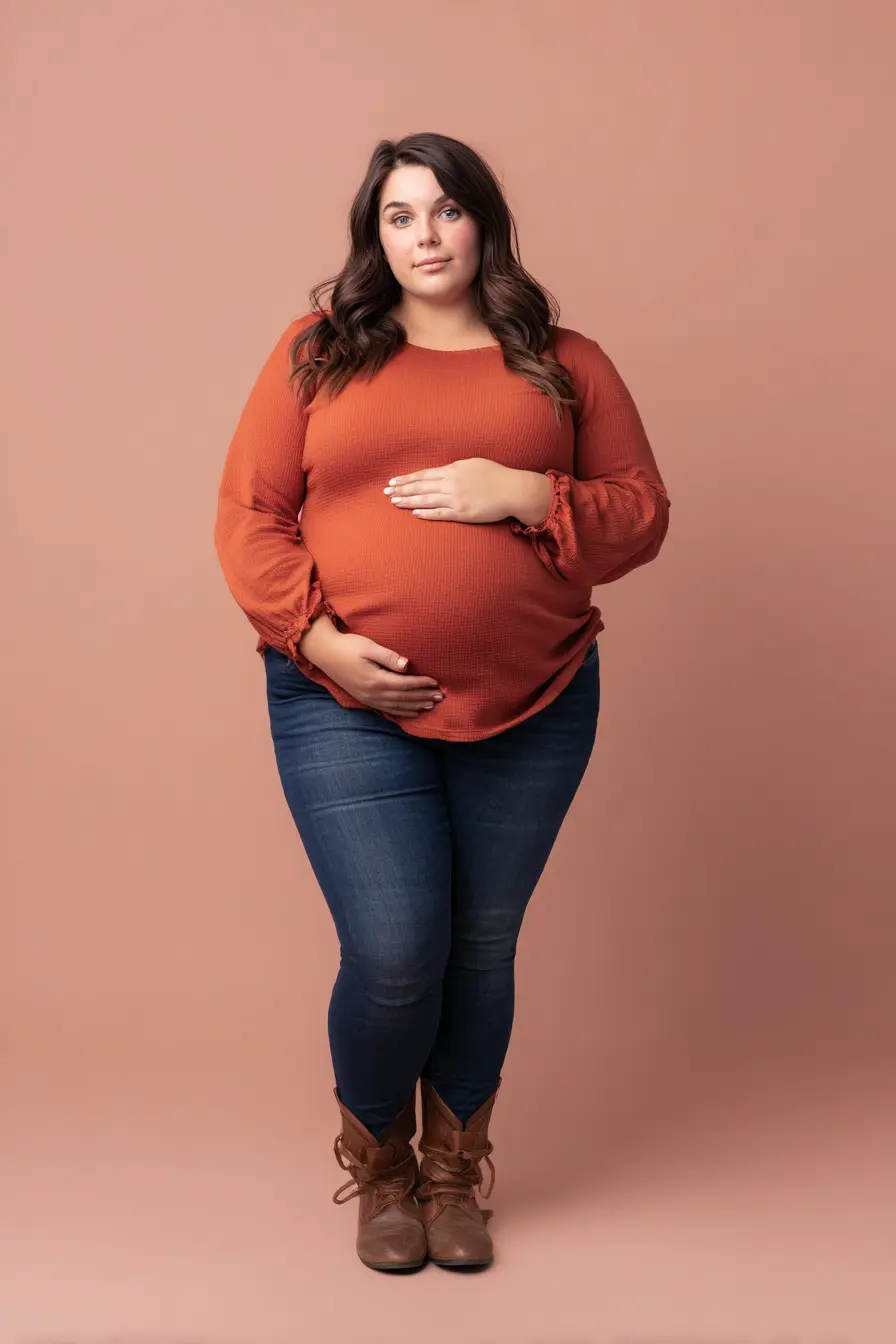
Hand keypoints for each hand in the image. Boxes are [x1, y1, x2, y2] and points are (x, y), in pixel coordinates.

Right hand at [303, 625, 445, 719]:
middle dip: (423, 697)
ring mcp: (368, 698)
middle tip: (440, 696)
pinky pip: (387, 710)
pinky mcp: (365, 699)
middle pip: (404, 698)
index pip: (405, 684)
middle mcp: (373, 693)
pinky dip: (402, 712)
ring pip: (397, 706)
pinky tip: (413, 712)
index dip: (421, 683)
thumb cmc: (348, 646)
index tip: (436, 682)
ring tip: (431, 705)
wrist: (325, 653)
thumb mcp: (369, 646)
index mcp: (376, 679)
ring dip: (415, 706)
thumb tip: (406, 664)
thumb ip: (388, 656)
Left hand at [384, 457, 522, 523]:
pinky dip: (426, 513)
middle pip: (421, 486)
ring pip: (427, 500)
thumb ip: (455, 468)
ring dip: (409, 501)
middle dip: (402, 490)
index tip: (393, 481)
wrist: (513, 490)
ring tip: (394, 503)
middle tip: (386, 493)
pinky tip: (414, 513)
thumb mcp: (473, 464)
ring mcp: (456, 499)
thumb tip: (442, 472)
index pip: (424, 474)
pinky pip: (441, 514)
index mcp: (453, 469)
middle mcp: (452, 483)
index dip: (407, 478)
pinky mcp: (463, 513)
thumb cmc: (496, 475)